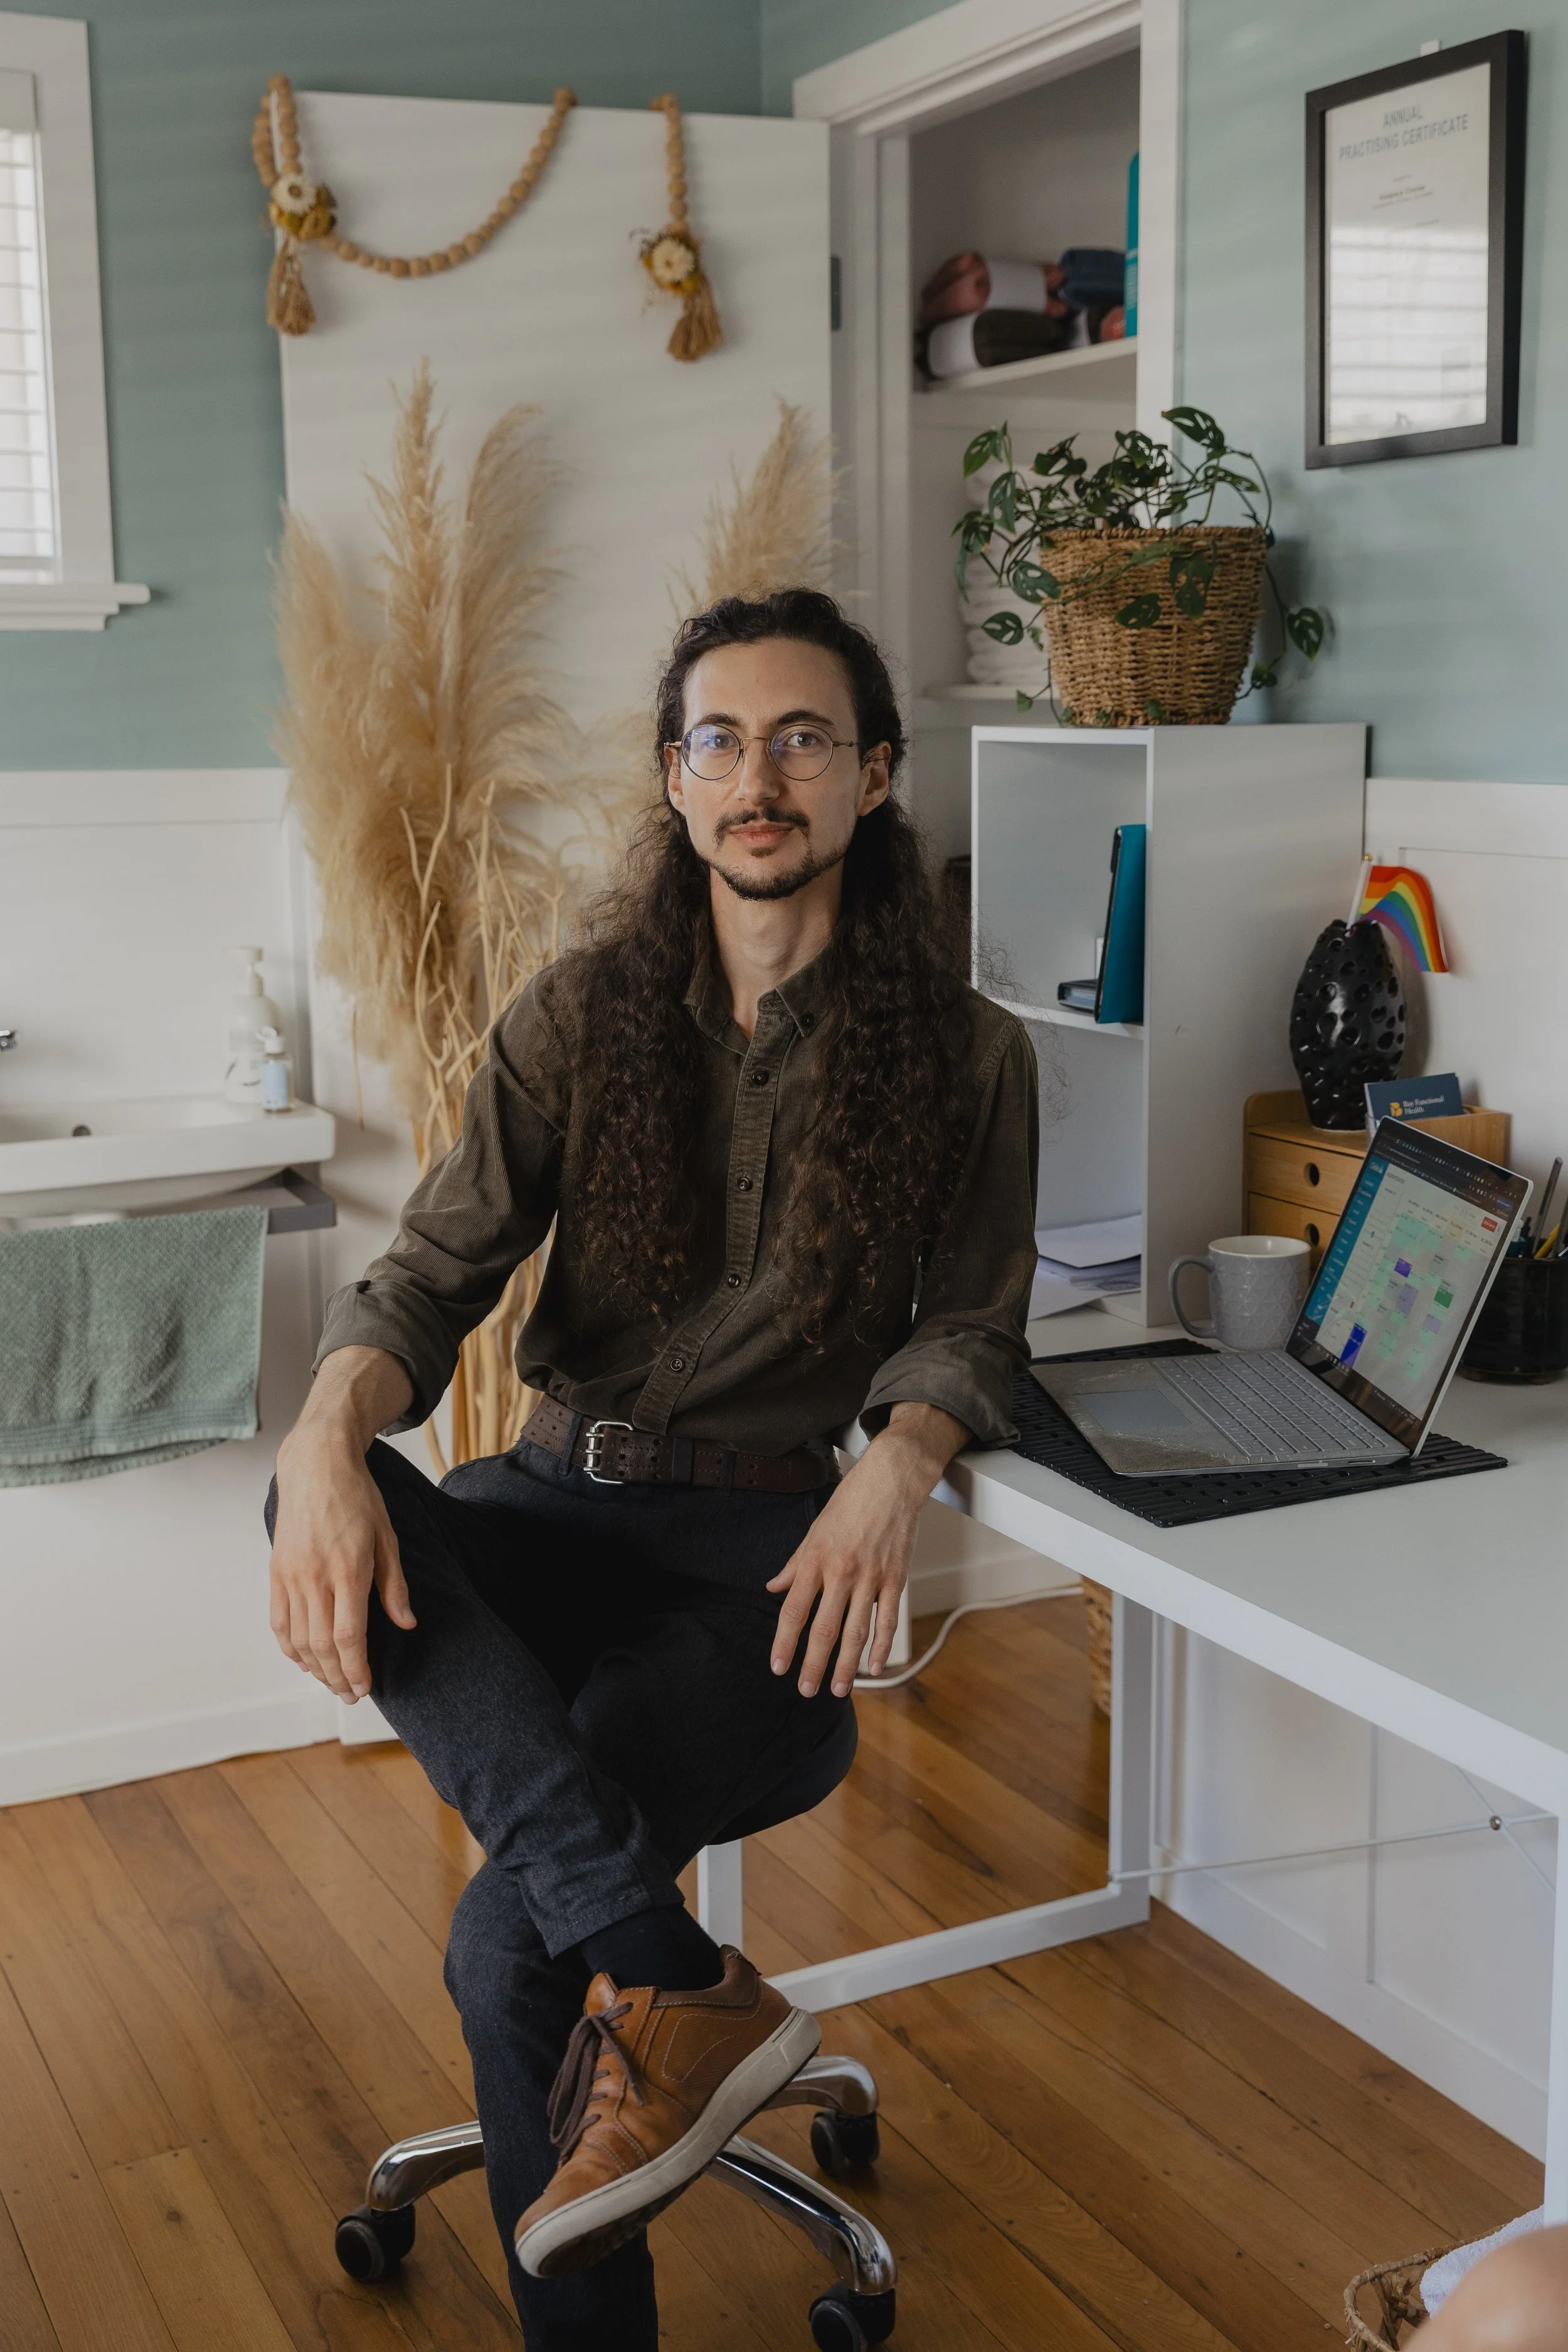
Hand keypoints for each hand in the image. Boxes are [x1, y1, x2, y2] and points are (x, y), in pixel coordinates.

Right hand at [269, 1347, 416, 1701]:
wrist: (317, 1465)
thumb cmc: (358, 1498)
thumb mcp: (388, 1537)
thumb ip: (394, 1585)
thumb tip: (406, 1624)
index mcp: (347, 1570)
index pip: (347, 1637)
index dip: (356, 1668)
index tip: (365, 1687)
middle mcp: (314, 1577)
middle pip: (321, 1646)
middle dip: (337, 1677)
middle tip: (351, 1694)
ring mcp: (290, 1575)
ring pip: (297, 1639)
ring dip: (314, 1668)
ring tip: (332, 1682)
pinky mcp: (275, 1571)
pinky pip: (278, 1621)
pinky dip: (290, 1647)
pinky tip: (304, 1659)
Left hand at [766, 1402, 968, 1697]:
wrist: (891, 1481)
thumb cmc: (851, 1502)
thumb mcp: (814, 1531)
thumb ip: (795, 1564)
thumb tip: (773, 1587)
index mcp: (816, 1561)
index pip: (794, 1610)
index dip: (784, 1642)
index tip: (778, 1667)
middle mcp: (841, 1572)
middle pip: (824, 1629)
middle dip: (814, 1665)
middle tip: (807, 1691)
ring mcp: (871, 1577)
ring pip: (856, 1631)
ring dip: (847, 1665)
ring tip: (840, 1689)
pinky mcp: (895, 1578)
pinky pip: (887, 1619)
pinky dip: (882, 1647)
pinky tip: (874, 1667)